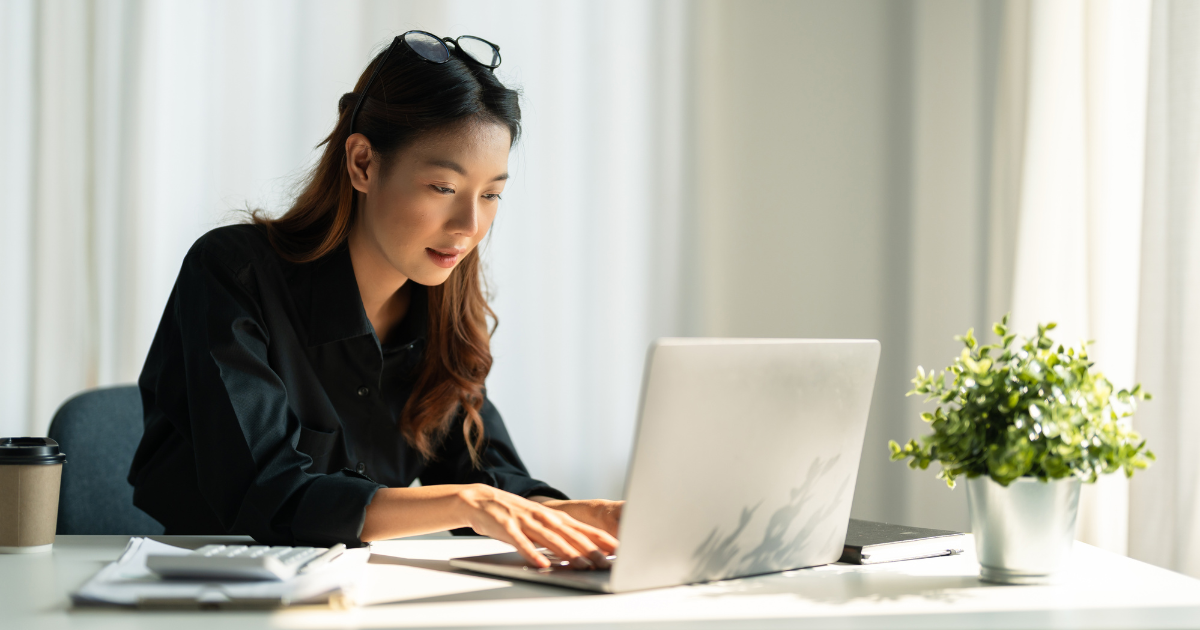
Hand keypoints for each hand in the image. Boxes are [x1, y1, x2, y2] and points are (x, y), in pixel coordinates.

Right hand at [457, 485, 617, 568]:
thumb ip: (559, 533)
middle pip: (570, 535)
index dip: (600, 538)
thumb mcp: (540, 521)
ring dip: (567, 553)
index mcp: (553, 516)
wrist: (480, 499)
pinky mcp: (507, 527)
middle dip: (589, 549)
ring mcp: (525, 521)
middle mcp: (542, 517)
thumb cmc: (514, 514)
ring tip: (581, 566)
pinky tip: (542, 564)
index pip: (581, 528)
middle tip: (604, 562)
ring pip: (550, 539)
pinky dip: (532, 554)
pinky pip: (521, 543)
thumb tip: (583, 548)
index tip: (617, 549)